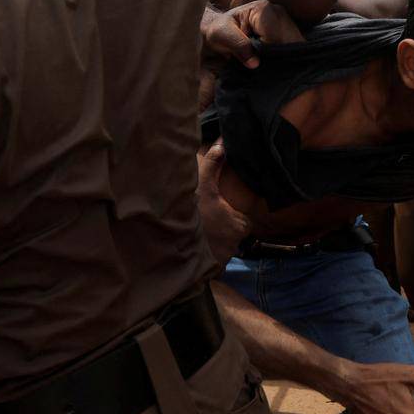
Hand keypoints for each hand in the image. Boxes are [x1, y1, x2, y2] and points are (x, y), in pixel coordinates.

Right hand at [196, 144, 250, 264]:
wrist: (169, 244)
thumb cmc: (191, 213)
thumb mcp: (202, 184)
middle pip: (234, 237)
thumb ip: (213, 163)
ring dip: (214, 246)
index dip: (234, 217)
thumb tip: (223, 142)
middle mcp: (234, 245)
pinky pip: (212, 265)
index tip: (221, 212)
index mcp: (238, 225)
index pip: (245, 223)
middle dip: (224, 232)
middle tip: (208, 223)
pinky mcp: (211, 271)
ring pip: (223, 251)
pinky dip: (205, 260)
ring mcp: (223, 260)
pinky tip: (194, 250)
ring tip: (200, 237)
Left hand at [200, 0, 302, 68]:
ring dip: (280, 57)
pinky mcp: (288, 31)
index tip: (252, 58)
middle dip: (275, 55)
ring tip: (264, 59)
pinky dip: (284, 56)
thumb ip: (238, 46)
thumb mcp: (221, 36)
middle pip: (287, 40)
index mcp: (263, 9)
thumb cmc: (219, 31)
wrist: (220, 31)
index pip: (273, 36)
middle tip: (258, 60)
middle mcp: (278, 11)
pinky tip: (272, 59)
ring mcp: (285, 21)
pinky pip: (293, 47)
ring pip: (293, 45)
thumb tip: (255, 63)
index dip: (265, 51)